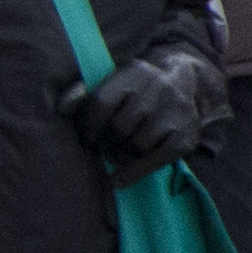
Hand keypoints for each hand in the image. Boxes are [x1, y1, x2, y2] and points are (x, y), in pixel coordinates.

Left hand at [65, 37, 225, 175]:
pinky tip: (119, 180)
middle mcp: (159, 88)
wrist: (180, 81)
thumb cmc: (133, 89)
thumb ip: (81, 96)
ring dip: (123, 153)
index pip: (101, 103)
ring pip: (137, 144)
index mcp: (134, 72)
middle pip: (119, 127)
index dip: (87, 126)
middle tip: (106, 144)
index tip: (85, 138)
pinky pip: (157, 160)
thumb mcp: (110, 83)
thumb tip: (62, 108)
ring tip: (121, 149)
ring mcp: (176, 110)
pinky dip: (135, 172)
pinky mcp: (188, 134)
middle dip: (107, 141)